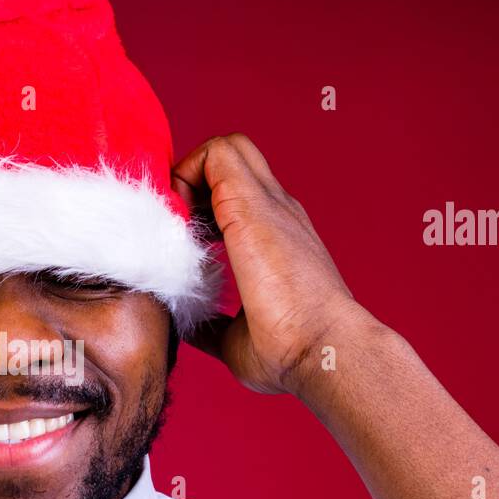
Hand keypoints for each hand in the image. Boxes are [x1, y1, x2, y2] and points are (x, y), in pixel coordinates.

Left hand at [173, 134, 372, 395]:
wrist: (324, 349)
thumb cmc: (293, 351)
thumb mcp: (237, 336)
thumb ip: (212, 322)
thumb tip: (191, 325)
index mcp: (278, 237)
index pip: (237, 195)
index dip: (200, 205)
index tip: (180, 243)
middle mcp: (276, 212)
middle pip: (235, 157)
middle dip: (192, 178)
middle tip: (174, 224)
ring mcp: (268, 204)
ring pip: (226, 147)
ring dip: (188, 174)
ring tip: (176, 223)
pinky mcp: (251, 204)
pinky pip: (215, 154)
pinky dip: (185, 176)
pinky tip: (178, 223)